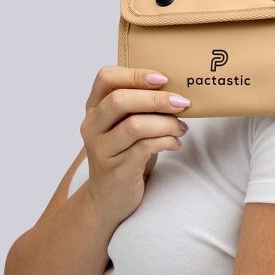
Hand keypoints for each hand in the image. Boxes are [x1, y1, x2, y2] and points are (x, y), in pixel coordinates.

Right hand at [80, 66, 191, 228]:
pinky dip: (165, 141)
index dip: (135, 74)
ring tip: (181, 128)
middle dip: (156, 99)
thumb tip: (175, 88)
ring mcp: (102, 150)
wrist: (107, 200)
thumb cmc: (122, 155)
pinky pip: (144, 148)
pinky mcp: (117, 171)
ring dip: (165, 124)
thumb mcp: (122, 127)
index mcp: (93, 109)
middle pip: (120, 101)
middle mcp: (92, 127)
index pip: (106, 78)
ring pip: (135, 126)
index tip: (163, 79)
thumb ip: (137, 107)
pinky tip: (174, 143)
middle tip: (182, 103)